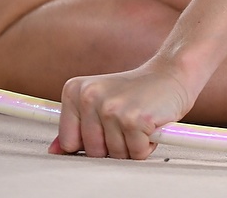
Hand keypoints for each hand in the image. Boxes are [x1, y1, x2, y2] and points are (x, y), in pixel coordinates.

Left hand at [49, 62, 193, 160]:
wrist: (172, 73)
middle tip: (127, 122)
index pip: (68, 141)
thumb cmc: (137, 91)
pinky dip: (147, 145)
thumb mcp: (100, 103)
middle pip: (93, 152)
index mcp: (75, 91)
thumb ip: (76, 127)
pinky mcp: (134, 119)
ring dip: (131, 145)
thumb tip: (55, 151)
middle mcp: (90, 97)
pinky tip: (150, 123)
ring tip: (138, 121)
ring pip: (115, 154)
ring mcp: (112, 108)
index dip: (90, 143)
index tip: (104, 130)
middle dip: (113, 146)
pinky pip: (137, 152)